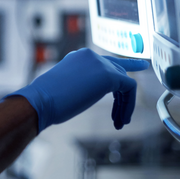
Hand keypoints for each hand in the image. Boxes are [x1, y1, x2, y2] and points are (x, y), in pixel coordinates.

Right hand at [8, 48, 149, 131]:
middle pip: (118, 70)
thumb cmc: (47, 100)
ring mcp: (100, 63)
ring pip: (125, 81)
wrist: (41, 100)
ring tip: (120, 123)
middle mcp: (91, 56)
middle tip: (123, 115)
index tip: (138, 67)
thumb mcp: (67, 86)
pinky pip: (129, 88)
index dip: (120, 70)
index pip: (105, 62)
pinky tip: (122, 120)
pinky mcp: (109, 75)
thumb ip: (82, 84)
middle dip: (124, 94)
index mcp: (79, 56)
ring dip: (125, 104)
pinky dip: (128, 105)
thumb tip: (88, 92)